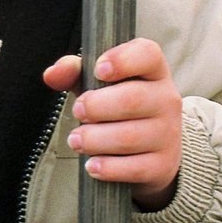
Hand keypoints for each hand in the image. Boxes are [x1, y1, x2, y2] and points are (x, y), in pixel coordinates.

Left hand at [42, 38, 182, 210]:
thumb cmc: (117, 103)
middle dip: (96, 107)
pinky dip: (109, 168)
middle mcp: (166, 99)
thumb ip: (73, 71)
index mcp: (152, 69)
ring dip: (95, 139)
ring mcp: (169, 133)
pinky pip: (135, 168)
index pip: (147, 54)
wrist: (151, 146)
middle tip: (78, 111)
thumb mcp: (96, 82)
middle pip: (132, 100)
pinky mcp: (164, 164)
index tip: (98, 70)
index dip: (122, 60)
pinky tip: (92, 165)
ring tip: (76, 140)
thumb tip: (52, 74)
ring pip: (129, 137)